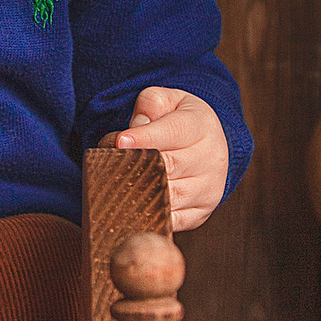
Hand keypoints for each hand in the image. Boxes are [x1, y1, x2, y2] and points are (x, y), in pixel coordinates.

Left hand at [101, 87, 228, 232]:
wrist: (209, 146)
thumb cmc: (180, 121)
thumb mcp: (169, 100)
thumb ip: (152, 103)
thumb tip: (137, 126)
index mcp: (202, 126)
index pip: (174, 131)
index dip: (145, 137)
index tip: (120, 142)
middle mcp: (211, 159)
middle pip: (171, 166)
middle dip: (138, 166)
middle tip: (110, 166)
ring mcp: (208, 189)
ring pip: (171, 196)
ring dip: (140, 193)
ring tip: (116, 187)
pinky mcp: (200, 213)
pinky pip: (173, 220)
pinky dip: (151, 217)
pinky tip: (130, 209)